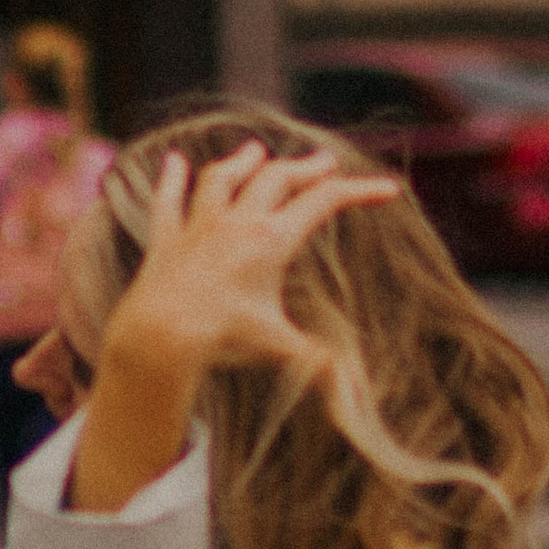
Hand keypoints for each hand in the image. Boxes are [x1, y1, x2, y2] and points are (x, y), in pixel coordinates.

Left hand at [66, 145, 399, 515]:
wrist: (160, 335)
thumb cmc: (222, 339)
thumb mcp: (280, 348)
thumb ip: (323, 367)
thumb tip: (361, 398)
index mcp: (271, 240)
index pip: (324, 203)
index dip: (359, 192)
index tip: (387, 190)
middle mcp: (236, 223)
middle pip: (277, 179)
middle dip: (306, 167)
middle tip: (326, 162)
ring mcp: (199, 227)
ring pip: (223, 180)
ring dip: (242, 162)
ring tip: (255, 150)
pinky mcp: (167, 241)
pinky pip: (168, 202)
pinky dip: (170, 179)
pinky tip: (172, 162)